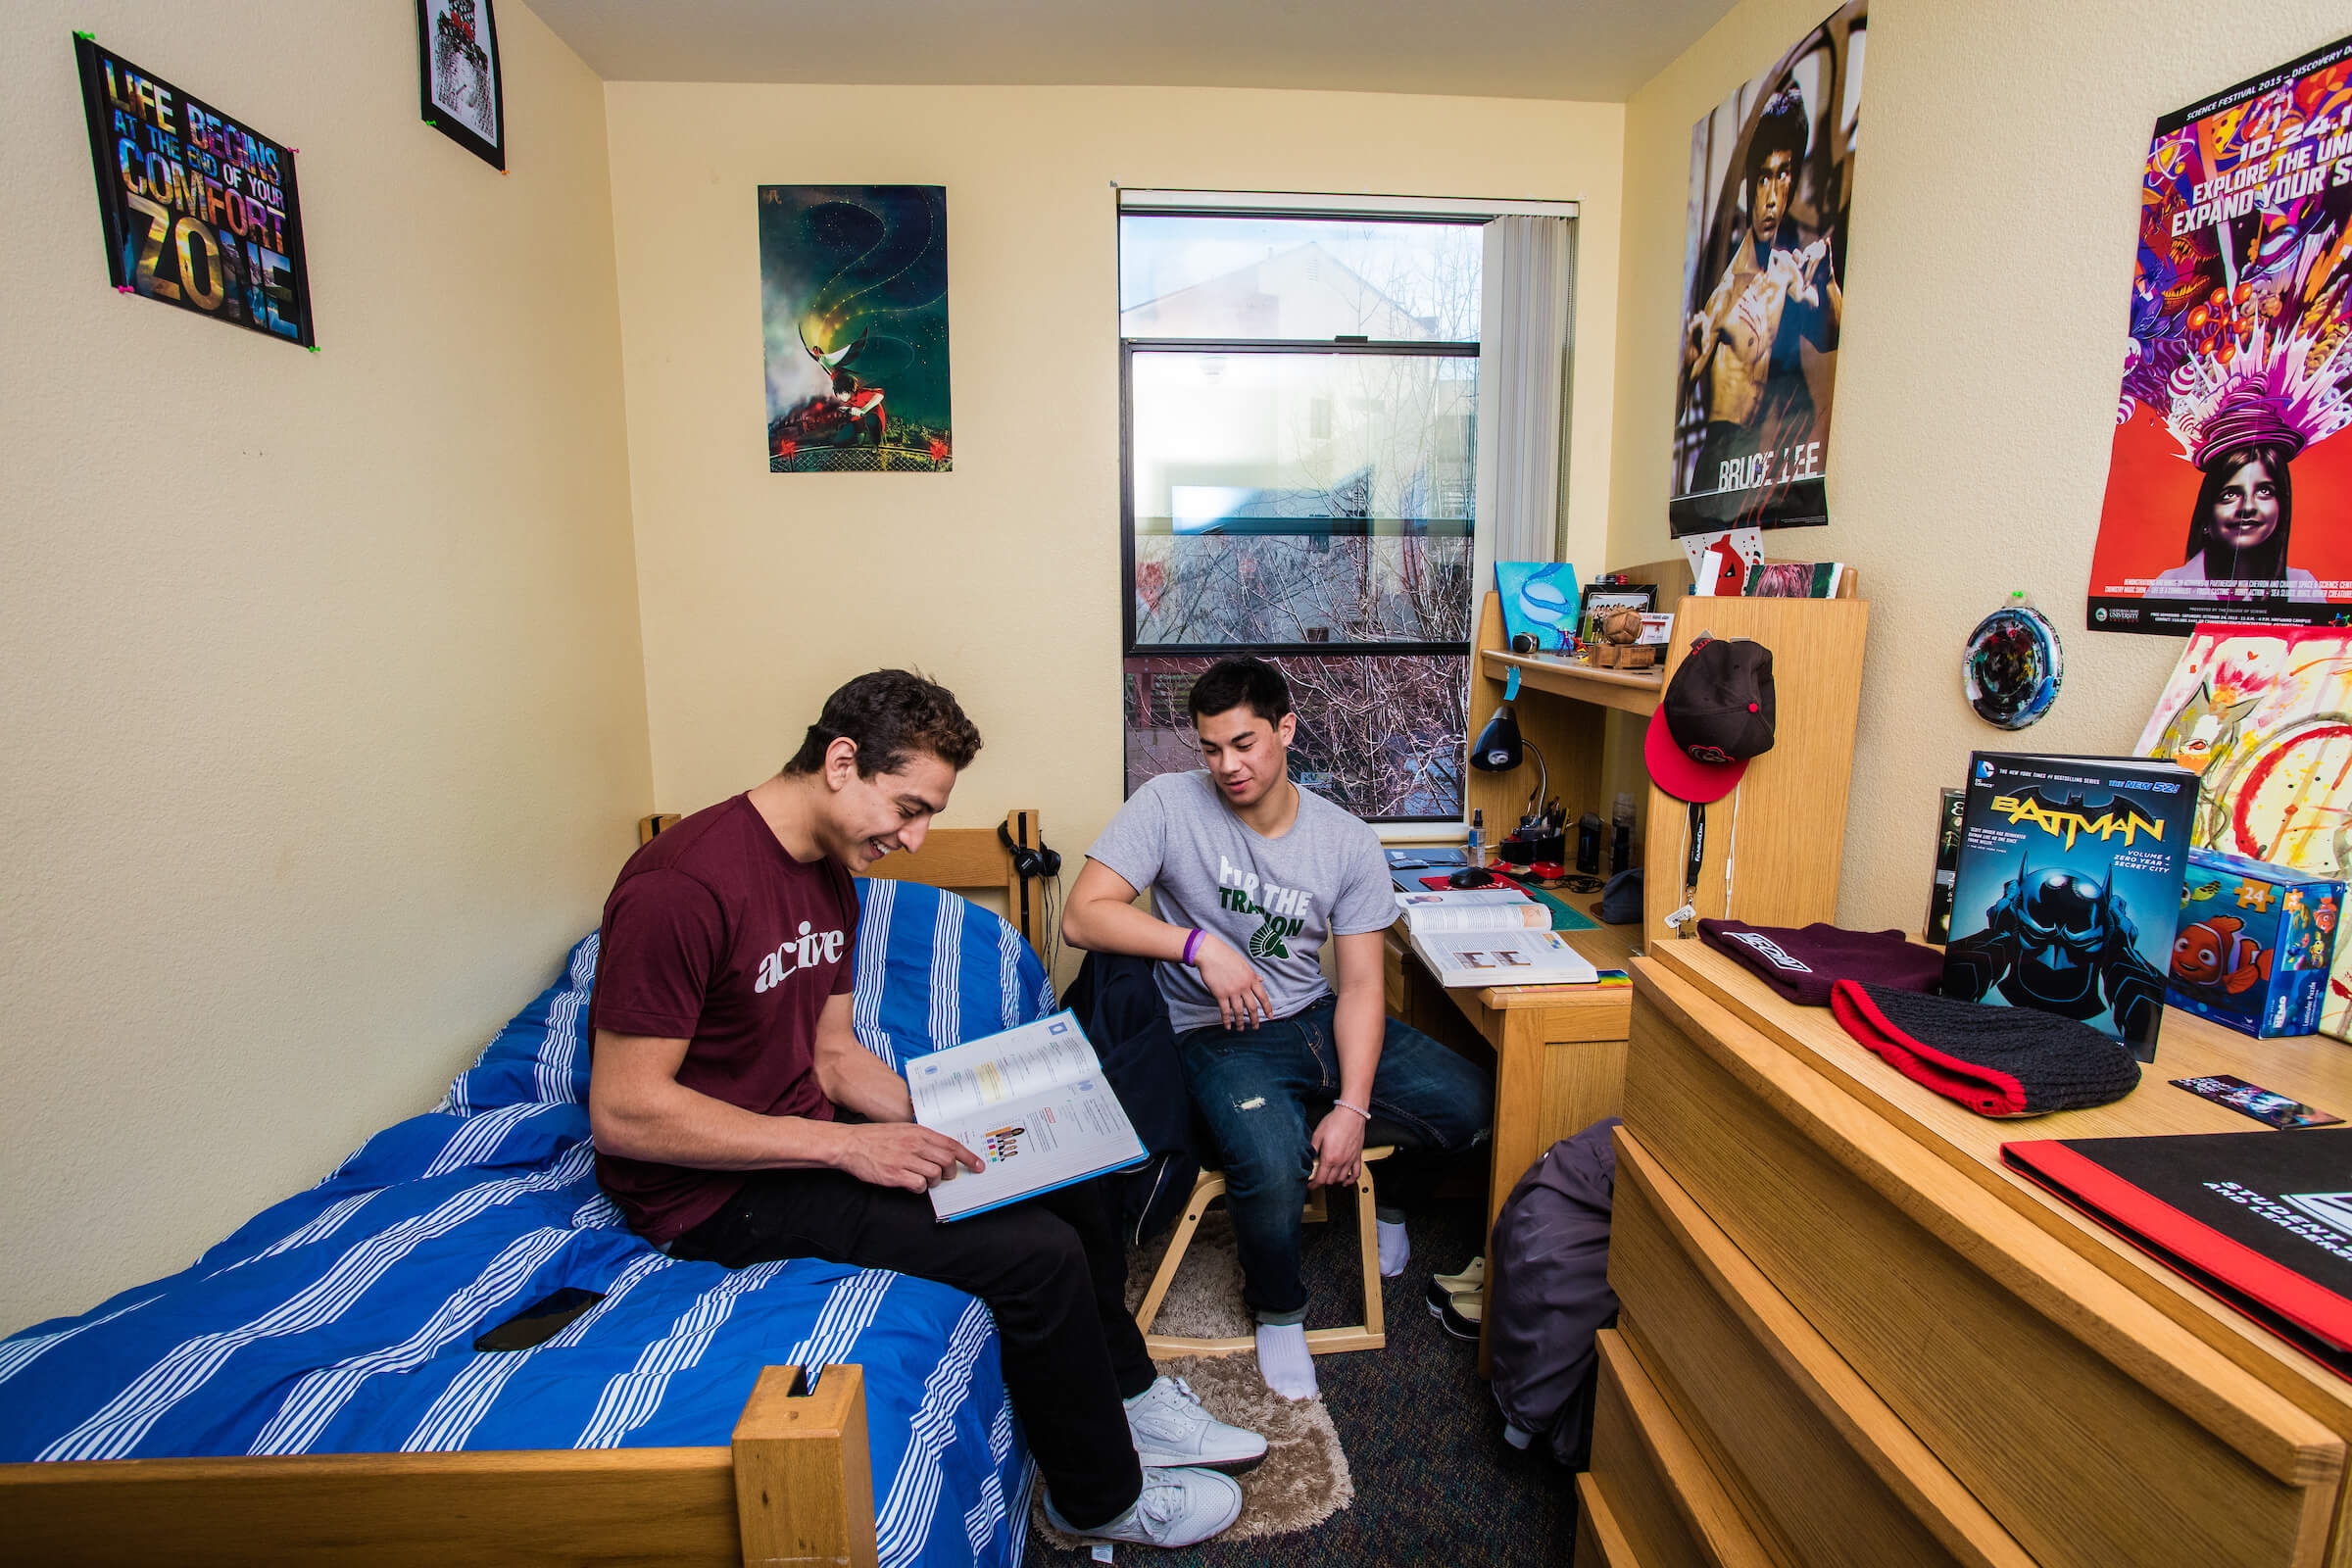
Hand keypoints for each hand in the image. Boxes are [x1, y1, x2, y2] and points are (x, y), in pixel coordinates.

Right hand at [831, 1123, 982, 1191]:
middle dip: (951, 1171)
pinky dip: (919, 1188)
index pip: (951, 1144)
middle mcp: (914, 1144)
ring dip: (934, 1181)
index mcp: (919, 1131)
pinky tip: (911, 1184)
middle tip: (946, 1176)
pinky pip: (919, 1185)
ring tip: (923, 1179)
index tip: (978, 1166)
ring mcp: (905, 1159)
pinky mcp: (895, 1175)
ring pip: (935, 1174)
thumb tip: (942, 1150)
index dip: (968, 1157)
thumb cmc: (875, 1137)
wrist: (849, 1144)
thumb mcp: (902, 1130)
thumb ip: (922, 1138)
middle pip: (947, 1160)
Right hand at [1193, 934, 1274, 1028]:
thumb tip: (1261, 979)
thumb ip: (1252, 974)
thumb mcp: (1243, 964)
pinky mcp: (1220, 994)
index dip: (1268, 1008)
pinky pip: (1225, 1010)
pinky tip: (1228, 1026)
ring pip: (1239, 1011)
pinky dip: (1227, 1020)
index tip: (1271, 1016)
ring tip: (1241, 1029)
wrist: (1210, 953)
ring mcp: (1232, 991)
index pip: (1263, 996)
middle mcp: (1244, 986)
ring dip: (1241, 1022)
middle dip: (1255, 1019)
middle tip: (1256, 1027)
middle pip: (1252, 1007)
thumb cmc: (1226, 956)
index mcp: (1251, 978)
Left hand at [1308, 1108, 1366, 1188]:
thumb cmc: (1335, 1121)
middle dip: (1322, 1181)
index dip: (1314, 1184)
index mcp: (1329, 1157)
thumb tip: (1308, 1158)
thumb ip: (1312, 1149)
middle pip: (1330, 1180)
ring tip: (1328, 1178)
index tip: (1310, 1185)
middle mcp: (1340, 1161)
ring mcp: (1350, 1160)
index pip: (1320, 1178)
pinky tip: (1346, 1181)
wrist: (1351, 1114)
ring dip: (1334, 1180)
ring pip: (1341, 1179)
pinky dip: (1351, 1180)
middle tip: (1317, 1179)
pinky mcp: (1357, 1156)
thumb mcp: (1317, 1134)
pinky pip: (1356, 1173)